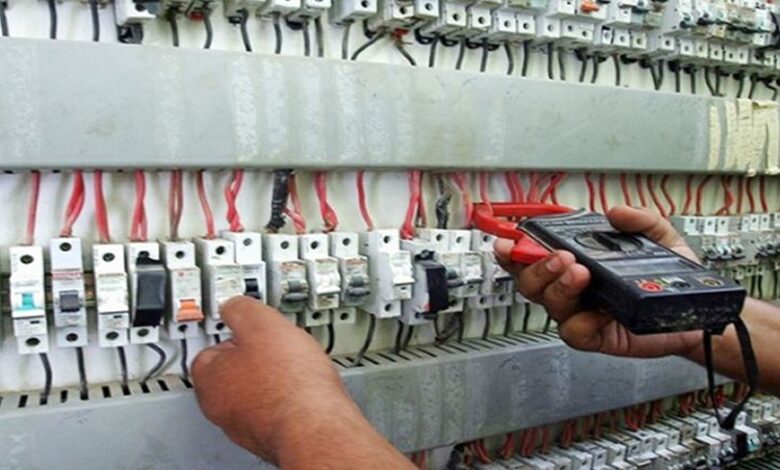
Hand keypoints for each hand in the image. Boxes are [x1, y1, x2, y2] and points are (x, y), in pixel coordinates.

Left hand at [191, 297, 411, 468]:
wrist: (319, 426)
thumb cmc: (290, 383)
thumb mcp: (261, 323)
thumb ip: (241, 308)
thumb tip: (235, 305)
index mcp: (210, 379)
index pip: (207, 349)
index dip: (230, 332)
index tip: (244, 325)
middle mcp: (223, 408)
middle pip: (232, 372)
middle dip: (255, 356)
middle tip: (275, 344)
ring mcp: (250, 425)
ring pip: (257, 391)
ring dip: (274, 378)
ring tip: (296, 366)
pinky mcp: (277, 434)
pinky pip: (278, 407)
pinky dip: (290, 397)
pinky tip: (306, 388)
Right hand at [495, 206, 702, 358]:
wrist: (697, 315)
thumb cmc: (671, 279)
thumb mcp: (661, 239)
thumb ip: (641, 220)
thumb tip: (617, 212)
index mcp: (577, 261)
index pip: (533, 255)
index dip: (514, 250)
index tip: (508, 242)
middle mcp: (572, 288)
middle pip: (531, 281)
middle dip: (537, 266)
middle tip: (560, 257)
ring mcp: (581, 312)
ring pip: (549, 304)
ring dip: (559, 287)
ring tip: (581, 274)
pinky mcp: (596, 336)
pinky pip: (575, 333)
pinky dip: (582, 322)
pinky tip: (598, 311)